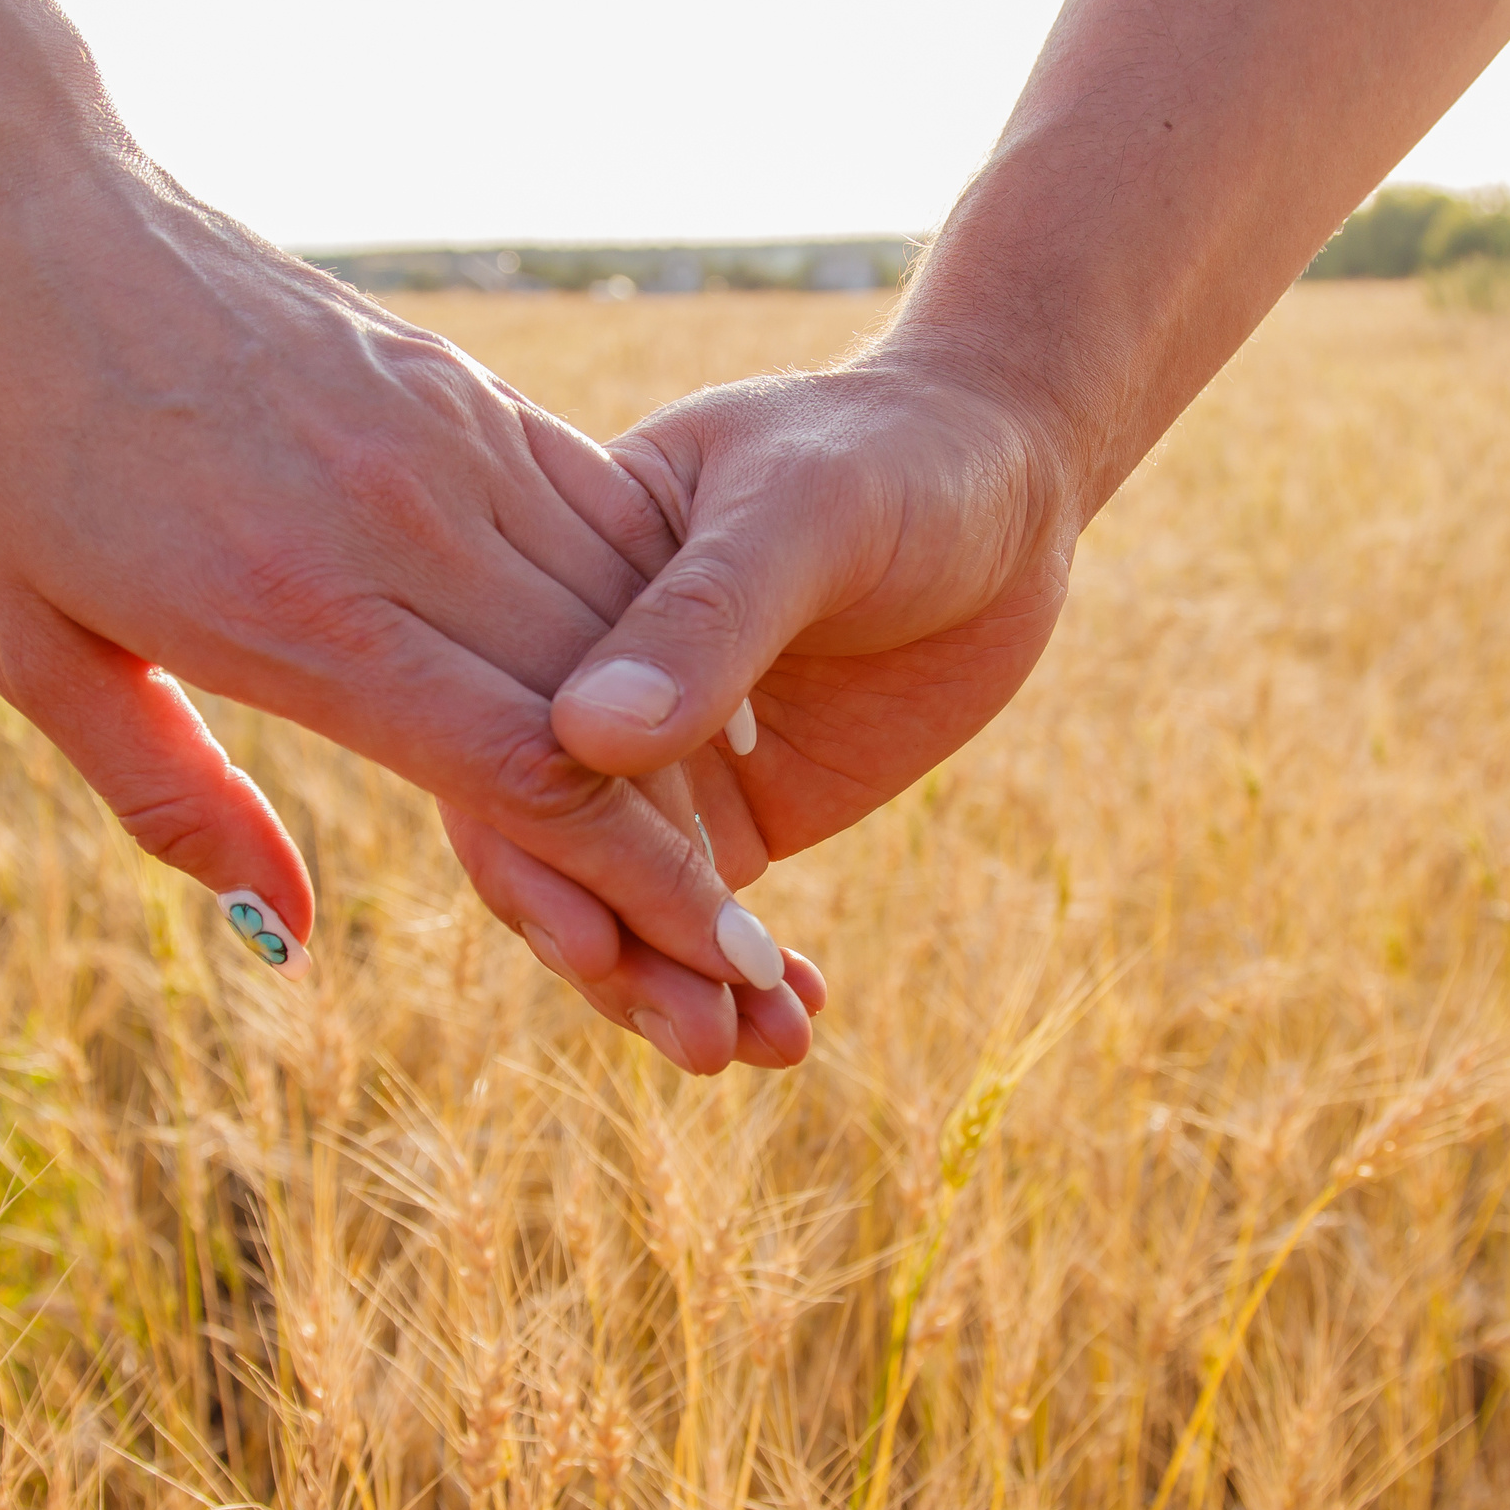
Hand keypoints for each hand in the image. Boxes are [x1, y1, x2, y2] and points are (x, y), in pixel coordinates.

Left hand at [0, 160, 819, 1062]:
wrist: (20, 210)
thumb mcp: (36, 651)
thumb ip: (176, 798)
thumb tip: (290, 929)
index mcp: (300, 612)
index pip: (528, 773)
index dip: (641, 885)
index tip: (721, 965)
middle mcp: (403, 526)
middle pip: (608, 712)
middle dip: (694, 849)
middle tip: (759, 955)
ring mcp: (448, 443)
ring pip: (625, 617)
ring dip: (695, 739)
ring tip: (734, 840)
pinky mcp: (462, 387)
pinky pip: (600, 516)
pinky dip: (655, 614)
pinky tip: (691, 683)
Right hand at [443, 357, 1075, 1046]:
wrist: (1006, 480)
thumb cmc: (893, 459)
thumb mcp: (804, 516)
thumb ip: (705, 618)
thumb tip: (585, 736)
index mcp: (556, 599)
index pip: (502, 740)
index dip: (529, 850)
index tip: (590, 944)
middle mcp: (587, 691)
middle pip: (556, 850)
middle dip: (617, 957)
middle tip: (701, 1038)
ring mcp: (663, 763)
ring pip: (631, 904)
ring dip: (682, 990)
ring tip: (763, 1050)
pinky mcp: (742, 810)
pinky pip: (713, 919)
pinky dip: (746, 982)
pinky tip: (798, 1025)